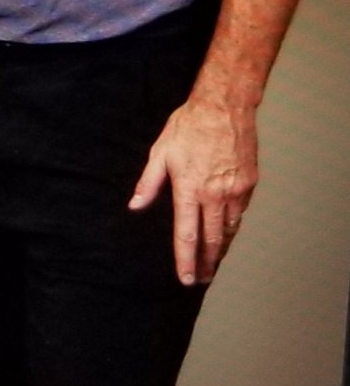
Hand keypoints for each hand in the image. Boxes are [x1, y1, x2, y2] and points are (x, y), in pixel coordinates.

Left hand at [128, 92, 257, 284]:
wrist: (225, 106)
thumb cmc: (189, 126)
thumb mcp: (160, 152)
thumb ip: (148, 183)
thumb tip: (135, 206)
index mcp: (190, 188)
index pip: (187, 234)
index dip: (186, 260)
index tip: (186, 278)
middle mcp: (215, 194)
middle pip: (212, 239)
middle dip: (207, 263)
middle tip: (202, 278)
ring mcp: (236, 189)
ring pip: (230, 229)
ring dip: (221, 248)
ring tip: (213, 261)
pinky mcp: (250, 183)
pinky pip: (240, 212)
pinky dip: (232, 225)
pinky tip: (226, 231)